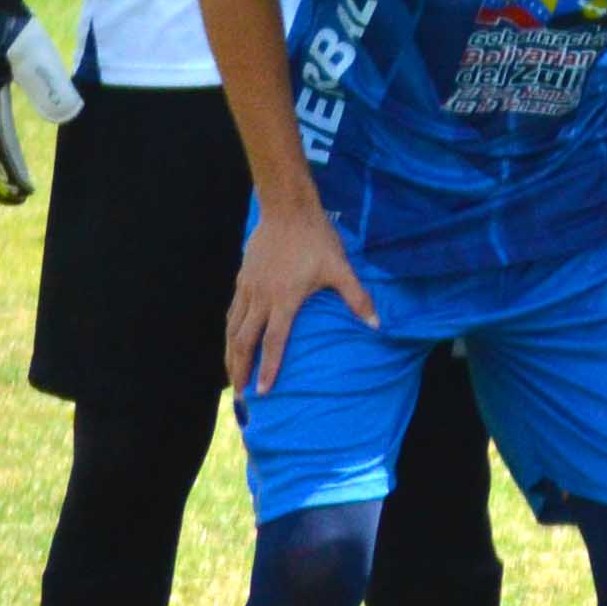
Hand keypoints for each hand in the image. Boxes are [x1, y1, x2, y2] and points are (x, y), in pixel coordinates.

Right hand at [226, 202, 377, 395]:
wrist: (287, 210)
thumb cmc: (316, 239)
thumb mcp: (340, 268)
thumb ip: (357, 298)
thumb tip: (377, 324)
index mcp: (284, 299)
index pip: (273, 342)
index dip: (268, 368)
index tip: (263, 392)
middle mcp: (261, 298)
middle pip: (244, 342)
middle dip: (241, 370)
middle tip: (242, 396)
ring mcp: (248, 288)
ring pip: (232, 329)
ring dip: (230, 355)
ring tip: (232, 378)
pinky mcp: (242, 279)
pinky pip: (231, 312)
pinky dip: (229, 331)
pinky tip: (230, 341)